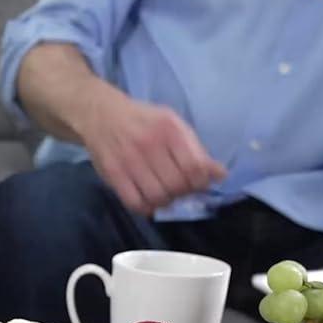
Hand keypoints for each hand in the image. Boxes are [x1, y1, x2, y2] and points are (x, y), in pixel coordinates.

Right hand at [78, 90, 225, 214]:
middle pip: (176, 184)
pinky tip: (149, 200)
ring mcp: (129, 160)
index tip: (199, 184)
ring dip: (166, 201)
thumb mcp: (173, 124)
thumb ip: (196, 149)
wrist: (102, 115)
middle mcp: (150, 144)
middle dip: (183, 193)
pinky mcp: (113, 174)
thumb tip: (220, 175)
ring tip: (166, 195)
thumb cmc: (144, 120)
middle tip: (181, 190)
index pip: (195, 166)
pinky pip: (135, 202)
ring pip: (157, 196)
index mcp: (170, 129)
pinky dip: (146, 208)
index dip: (201, 182)